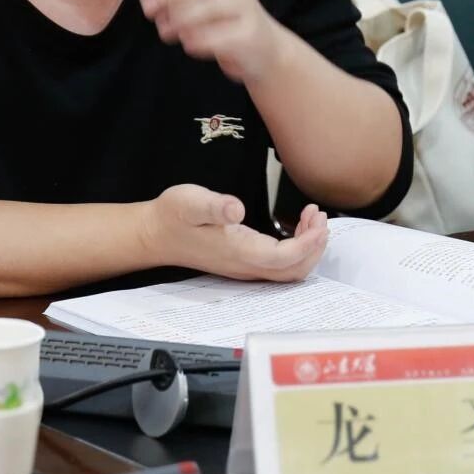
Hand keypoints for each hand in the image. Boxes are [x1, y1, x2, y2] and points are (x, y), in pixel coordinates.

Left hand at [137, 0, 281, 82]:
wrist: (260, 48)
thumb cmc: (217, 17)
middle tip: (146, 8)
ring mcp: (244, 6)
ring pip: (209, 6)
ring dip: (179, 18)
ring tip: (164, 31)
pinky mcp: (248, 33)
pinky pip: (221, 35)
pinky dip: (199, 39)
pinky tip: (187, 44)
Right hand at [141, 183, 327, 281]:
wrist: (155, 234)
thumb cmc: (172, 216)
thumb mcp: (190, 202)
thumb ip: (215, 207)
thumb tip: (236, 209)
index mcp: (239, 252)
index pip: (285, 258)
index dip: (307, 243)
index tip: (317, 220)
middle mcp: (245, 265)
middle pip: (294, 271)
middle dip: (315, 246)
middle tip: (319, 217)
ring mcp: (245, 267)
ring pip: (289, 270)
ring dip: (308, 248)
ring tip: (311, 219)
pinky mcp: (244, 261)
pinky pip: (280, 264)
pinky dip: (297, 248)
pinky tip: (295, 227)